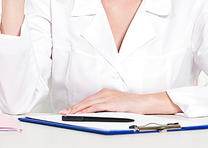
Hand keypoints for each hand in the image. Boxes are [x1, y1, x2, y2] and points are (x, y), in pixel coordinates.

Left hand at [60, 88, 181, 114]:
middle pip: (85, 101)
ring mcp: (107, 97)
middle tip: (64, 111)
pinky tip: (81, 113)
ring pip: (88, 103)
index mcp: (105, 93)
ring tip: (69, 113)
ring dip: (77, 109)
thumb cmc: (131, 104)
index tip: (69, 109)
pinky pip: (96, 107)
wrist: (143, 102)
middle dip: (74, 107)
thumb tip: (95, 113)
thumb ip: (105, 107)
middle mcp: (104, 93)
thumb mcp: (115, 104)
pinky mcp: (111, 103)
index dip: (77, 105)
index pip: (88, 100)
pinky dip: (87, 110)